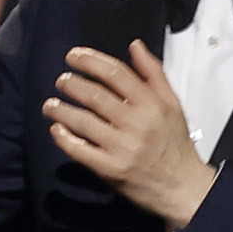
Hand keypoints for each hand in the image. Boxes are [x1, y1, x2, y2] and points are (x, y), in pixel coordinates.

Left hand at [43, 42, 216, 230]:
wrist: (182, 186)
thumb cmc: (174, 142)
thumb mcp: (171, 103)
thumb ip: (153, 73)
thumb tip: (134, 45)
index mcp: (151, 104)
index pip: (116, 73)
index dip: (91, 61)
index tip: (73, 55)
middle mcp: (136, 123)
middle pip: (96, 95)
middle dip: (72, 84)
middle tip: (60, 80)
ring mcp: (122, 147)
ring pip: (84, 121)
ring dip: (62, 110)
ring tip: (50, 104)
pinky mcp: (111, 169)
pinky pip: (81, 150)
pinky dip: (64, 138)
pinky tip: (56, 129)